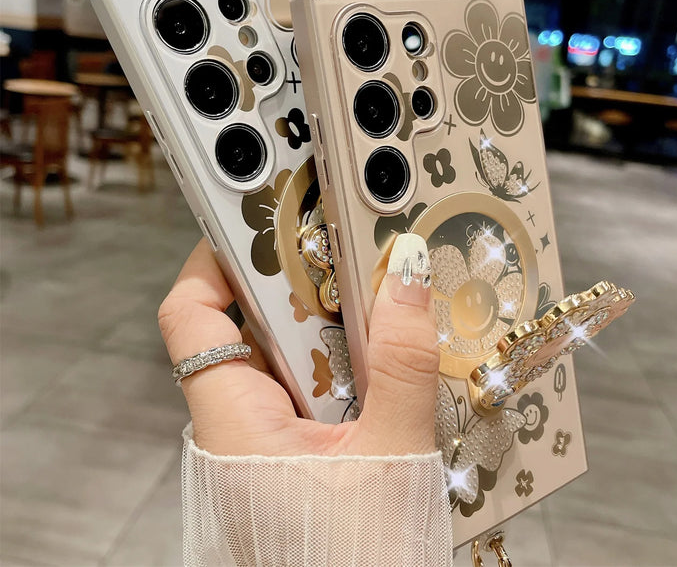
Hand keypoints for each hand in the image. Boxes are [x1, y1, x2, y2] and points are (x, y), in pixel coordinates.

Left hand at [158, 233, 437, 456]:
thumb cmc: (351, 563)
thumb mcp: (392, 454)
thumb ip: (403, 362)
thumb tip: (408, 278)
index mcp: (235, 420)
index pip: (191, 314)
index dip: (217, 257)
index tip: (263, 220)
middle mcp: (238, 423)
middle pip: (248, 321)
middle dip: (300, 287)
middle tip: (352, 260)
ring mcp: (266, 436)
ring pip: (288, 353)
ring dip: (333, 328)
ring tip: (379, 310)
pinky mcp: (293, 448)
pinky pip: (312, 386)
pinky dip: (345, 365)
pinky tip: (383, 364)